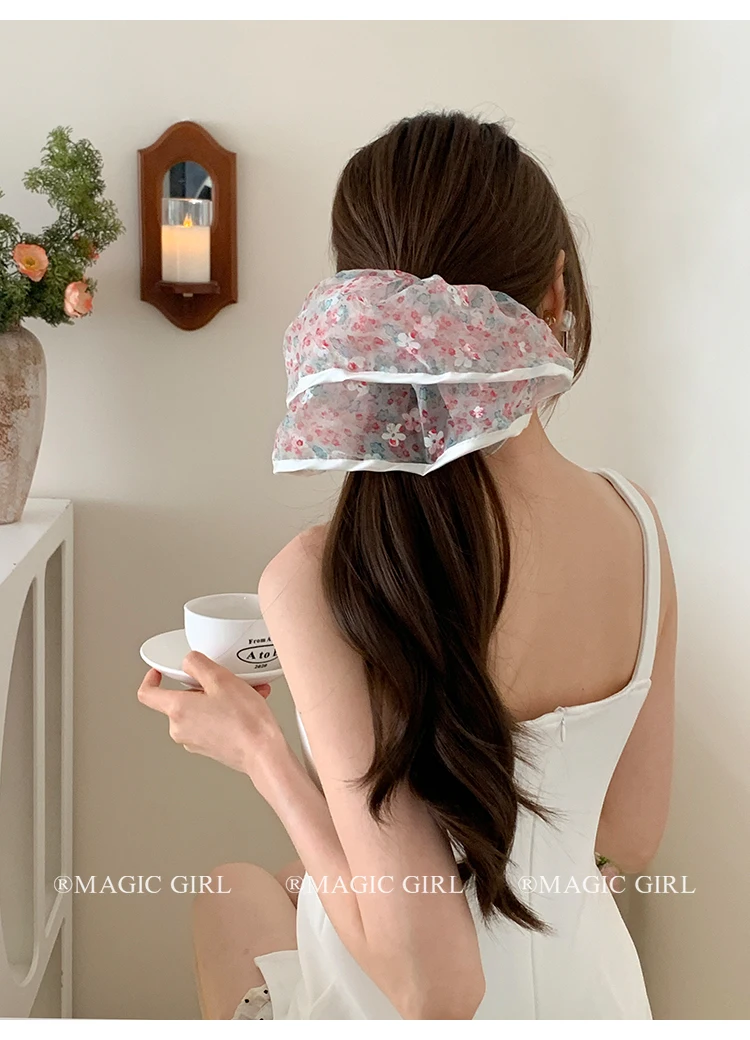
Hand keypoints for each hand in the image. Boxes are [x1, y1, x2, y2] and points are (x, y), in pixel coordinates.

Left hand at [137, 651, 283, 775]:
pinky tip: (247, 705)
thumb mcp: (221, 678)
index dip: (150, 678)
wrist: (263, 752)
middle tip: (225, 680)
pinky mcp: (209, 747)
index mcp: (177, 710)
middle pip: (182, 698)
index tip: (159, 672)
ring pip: (200, 709)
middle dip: (203, 686)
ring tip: (244, 693)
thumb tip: (188, 662)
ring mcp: (194, 740)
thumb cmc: (244, 722)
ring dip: (220, 697)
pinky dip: (226, 711)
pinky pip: (211, 721)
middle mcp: (180, 728)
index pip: (147, 694)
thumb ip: (197, 664)